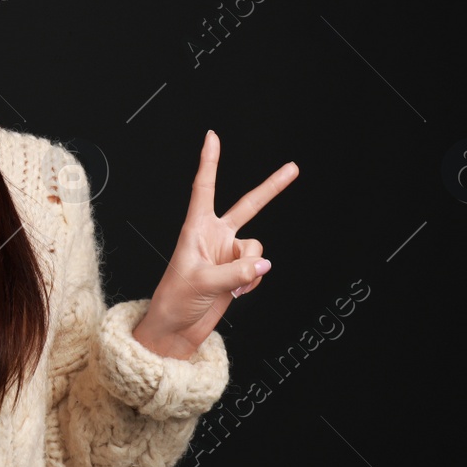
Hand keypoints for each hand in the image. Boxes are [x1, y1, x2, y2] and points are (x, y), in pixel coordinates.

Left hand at [134, 130, 295, 359]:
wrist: (176, 329)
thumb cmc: (174, 299)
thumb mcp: (202, 282)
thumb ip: (235, 273)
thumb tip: (263, 263)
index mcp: (196, 229)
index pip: (204, 187)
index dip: (210, 161)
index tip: (212, 137)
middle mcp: (214, 237)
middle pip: (248, 205)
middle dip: (272, 187)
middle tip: (293, 168)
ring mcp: (228, 255)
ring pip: (257, 248)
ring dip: (251, 267)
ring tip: (232, 284)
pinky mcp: (237, 273)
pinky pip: (258, 269)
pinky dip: (253, 281)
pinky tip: (236, 292)